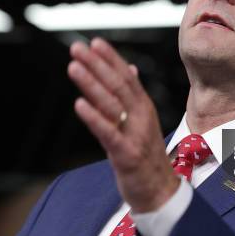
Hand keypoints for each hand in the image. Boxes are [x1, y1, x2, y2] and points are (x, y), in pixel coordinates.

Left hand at [67, 38, 179, 212]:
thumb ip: (133, 96)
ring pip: (111, 105)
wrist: (160, 192)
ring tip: (74, 68)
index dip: (111, 59)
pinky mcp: (126, 154)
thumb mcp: (143, 122)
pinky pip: (108, 133)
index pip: (127, 77)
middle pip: (118, 86)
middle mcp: (141, 117)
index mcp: (144, 108)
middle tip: (78, 48)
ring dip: (91, 85)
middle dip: (97, 65)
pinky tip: (79, 105)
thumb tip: (130, 69)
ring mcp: (134, 135)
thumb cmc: (148, 157)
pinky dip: (94, 118)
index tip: (95, 42)